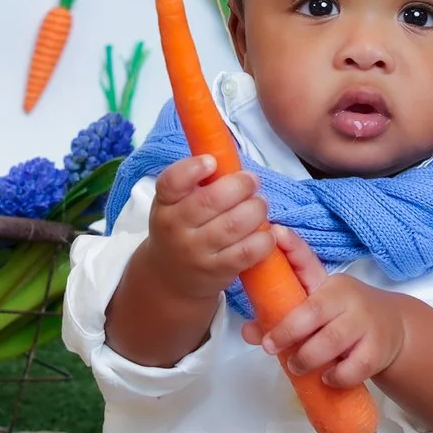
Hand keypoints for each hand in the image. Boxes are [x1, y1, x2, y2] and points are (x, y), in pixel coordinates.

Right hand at [142, 155, 273, 299]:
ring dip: (255, 209)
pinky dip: (263, 239)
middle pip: (211, 202)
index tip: (212, 161)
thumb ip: (195, 182)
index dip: (192, 169)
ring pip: (233, 225)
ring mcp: (197, 252)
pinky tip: (267, 232)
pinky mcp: (217, 271)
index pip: (171, 183)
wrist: (171, 278)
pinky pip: (247, 252)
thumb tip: (227, 154)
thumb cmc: (180, 229)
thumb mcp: (174, 204)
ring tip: (260, 204)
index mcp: (165, 204)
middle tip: (252, 181)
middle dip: (240, 186)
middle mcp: (176, 228)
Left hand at [243, 228, 406, 390]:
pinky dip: (336, 376)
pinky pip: (353, 367)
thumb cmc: (344, 319)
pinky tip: (328, 377)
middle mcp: (348, 298)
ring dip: (307, 358)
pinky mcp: (377, 350)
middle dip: (287, 330)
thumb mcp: (316, 312)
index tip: (275, 233)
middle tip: (269, 346)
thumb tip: (248, 332)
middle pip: (314, 311)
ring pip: (332, 341)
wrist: (395, 330)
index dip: (291, 249)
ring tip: (297, 365)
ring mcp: (365, 324)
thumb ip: (281, 317)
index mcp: (328, 285)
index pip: (307, 263)